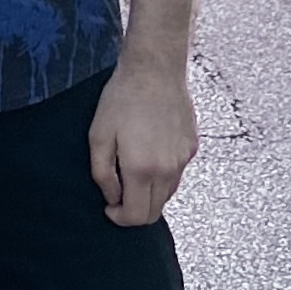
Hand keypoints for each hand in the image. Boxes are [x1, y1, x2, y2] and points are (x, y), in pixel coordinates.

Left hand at [88, 59, 197, 226]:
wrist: (154, 70)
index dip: (120, 219)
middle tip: (118, 193)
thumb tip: (112, 197)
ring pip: (167, 194)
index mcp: (143, 169)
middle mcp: (168, 170)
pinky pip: (177, 174)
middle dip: (135, 210)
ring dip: (149, 193)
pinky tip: (149, 153)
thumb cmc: (121, 100)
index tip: (109, 207)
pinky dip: (162, 175)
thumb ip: (103, 174)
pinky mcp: (192, 147)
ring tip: (132, 171)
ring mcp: (184, 159)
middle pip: (155, 211)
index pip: (137, 216)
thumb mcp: (98, 137)